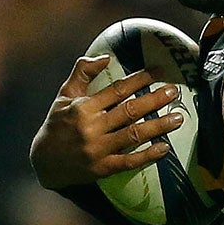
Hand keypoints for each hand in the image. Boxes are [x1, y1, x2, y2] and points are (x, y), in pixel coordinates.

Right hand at [29, 55, 182, 189]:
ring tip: (178, 118)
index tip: (158, 72)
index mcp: (83, 107)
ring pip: (134, 135)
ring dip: (159, 126)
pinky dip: (148, 155)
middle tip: (174, 92)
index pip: (117, 90)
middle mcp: (92, 127)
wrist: (44, 161)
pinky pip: (130, 161)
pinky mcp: (103, 168)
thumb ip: (82, 72)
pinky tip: (164, 147)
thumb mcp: (64, 95)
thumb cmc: (57, 124)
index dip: (139, 79)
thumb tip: (105, 56)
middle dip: (154, 100)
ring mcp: (98, 149)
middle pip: (130, 111)